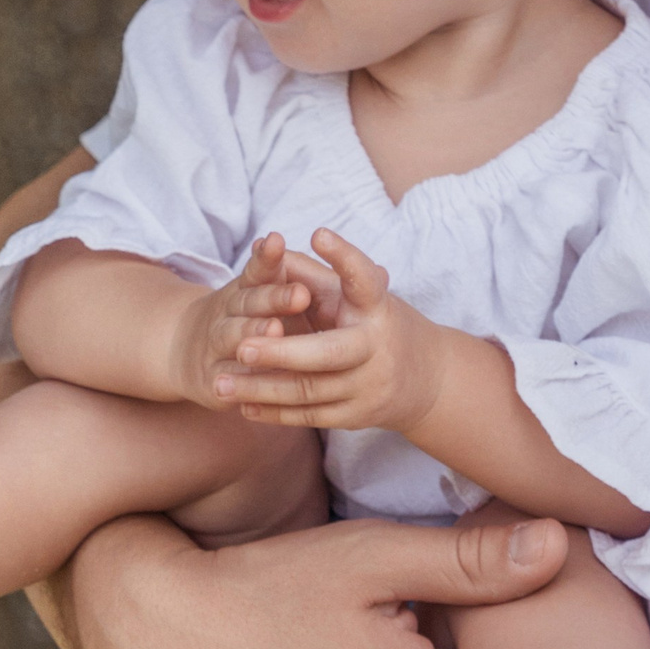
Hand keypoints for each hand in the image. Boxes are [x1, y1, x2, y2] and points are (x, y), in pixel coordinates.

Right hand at [166, 232, 340, 408]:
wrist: (182, 352)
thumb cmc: (241, 318)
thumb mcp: (257, 292)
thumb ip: (279, 274)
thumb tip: (315, 247)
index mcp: (243, 289)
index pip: (256, 270)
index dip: (267, 257)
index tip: (278, 241)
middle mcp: (225, 312)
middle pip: (248, 301)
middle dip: (274, 298)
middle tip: (300, 294)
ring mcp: (214, 345)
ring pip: (235, 337)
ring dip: (253, 333)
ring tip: (275, 329)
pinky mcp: (212, 381)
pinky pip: (229, 381)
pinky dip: (241, 382)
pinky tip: (256, 380)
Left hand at [214, 228, 449, 433]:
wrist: (428, 380)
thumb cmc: (376, 323)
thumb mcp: (355, 296)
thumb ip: (310, 273)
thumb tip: (265, 246)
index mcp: (377, 307)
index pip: (364, 279)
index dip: (345, 257)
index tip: (319, 233)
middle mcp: (376, 346)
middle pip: (328, 353)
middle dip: (283, 353)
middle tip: (241, 347)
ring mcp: (368, 385)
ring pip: (310, 390)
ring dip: (262, 388)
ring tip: (221, 383)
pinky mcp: (357, 415)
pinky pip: (310, 416)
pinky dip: (274, 413)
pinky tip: (243, 406)